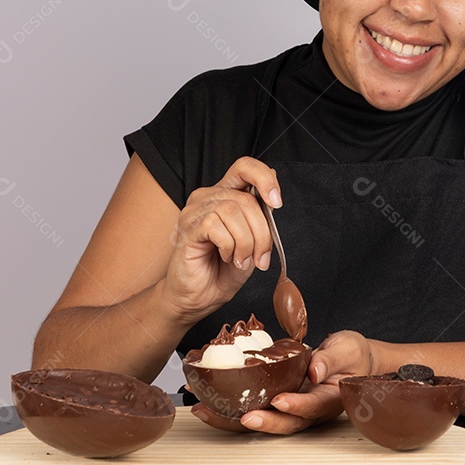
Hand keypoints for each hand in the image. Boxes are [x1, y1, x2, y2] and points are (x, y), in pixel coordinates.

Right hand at [159, 157, 280, 322]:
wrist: (199, 298)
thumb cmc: (223, 271)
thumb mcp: (253, 243)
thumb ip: (261, 220)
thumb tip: (272, 201)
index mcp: (225, 195)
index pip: (245, 166)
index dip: (264, 178)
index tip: (276, 203)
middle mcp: (208, 197)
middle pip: (246, 199)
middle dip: (262, 232)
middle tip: (260, 257)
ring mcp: (195, 211)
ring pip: (232, 211)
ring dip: (246, 242)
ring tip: (241, 259)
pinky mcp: (187, 227)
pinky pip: (216, 226)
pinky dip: (229, 246)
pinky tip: (226, 257)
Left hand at [196, 331, 373, 434]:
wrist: (348, 358)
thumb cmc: (352, 354)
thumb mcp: (347, 349)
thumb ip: (332, 359)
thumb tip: (315, 369)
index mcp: (329, 399)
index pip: (313, 407)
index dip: (296, 406)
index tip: (280, 400)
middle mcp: (308, 409)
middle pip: (286, 423)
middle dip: (265, 421)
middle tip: (245, 417)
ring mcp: (291, 406)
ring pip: (264, 419)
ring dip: (235, 419)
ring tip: (210, 410)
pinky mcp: (277, 399)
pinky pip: (254, 406)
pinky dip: (229, 406)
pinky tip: (207, 400)